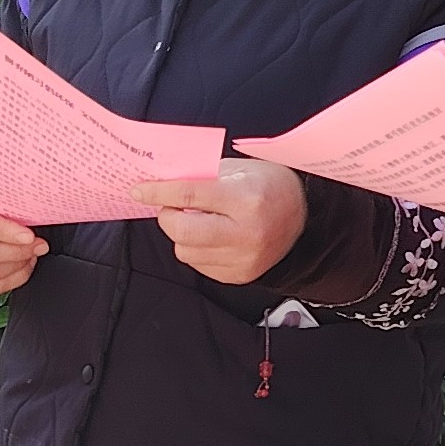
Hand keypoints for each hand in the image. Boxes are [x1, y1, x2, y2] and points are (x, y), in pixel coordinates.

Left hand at [129, 159, 307, 286]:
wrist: (304, 217)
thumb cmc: (270, 185)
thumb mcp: (239, 169)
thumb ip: (202, 176)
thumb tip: (163, 182)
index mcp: (245, 199)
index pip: (189, 196)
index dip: (158, 192)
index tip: (140, 190)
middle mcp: (245, 233)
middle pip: (182, 232)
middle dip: (167, 217)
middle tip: (171, 207)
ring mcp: (243, 259)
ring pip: (186, 251)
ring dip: (182, 234)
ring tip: (200, 220)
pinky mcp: (240, 275)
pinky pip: (200, 264)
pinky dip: (197, 249)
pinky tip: (212, 236)